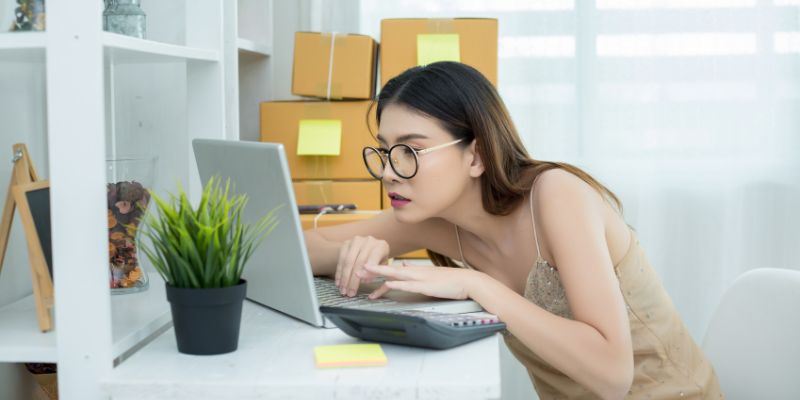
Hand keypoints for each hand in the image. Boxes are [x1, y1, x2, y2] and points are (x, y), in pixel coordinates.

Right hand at [336, 236, 388, 296]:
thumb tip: (364, 280)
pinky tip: (338, 283)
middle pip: (359, 262)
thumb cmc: (379, 260)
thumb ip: (376, 272)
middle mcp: (369, 241)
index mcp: (381, 246)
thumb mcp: (382, 267)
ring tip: (343, 290)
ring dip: (344, 278)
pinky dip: (339, 273)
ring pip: (348, 261)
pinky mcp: (346, 243)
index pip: (373, 258)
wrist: (370, 247)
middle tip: (350, 293)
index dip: (367, 270)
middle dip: (353, 280)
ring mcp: (356, 241)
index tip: (362, 282)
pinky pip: (341, 259)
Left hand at [360, 263, 481, 299]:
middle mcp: (415, 272)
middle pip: (389, 269)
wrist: (467, 281)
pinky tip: (386, 284)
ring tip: (364, 277)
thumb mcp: (431, 274)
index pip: (393, 269)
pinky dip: (395, 284)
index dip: (378, 269)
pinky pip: (407, 284)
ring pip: (394, 275)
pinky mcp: (425, 286)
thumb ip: (416, 270)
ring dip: (378, 276)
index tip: (364, 268)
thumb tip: (404, 265)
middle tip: (356, 268)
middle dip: (372, 269)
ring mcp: (419, 278)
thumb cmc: (451, 281)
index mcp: (416, 271)